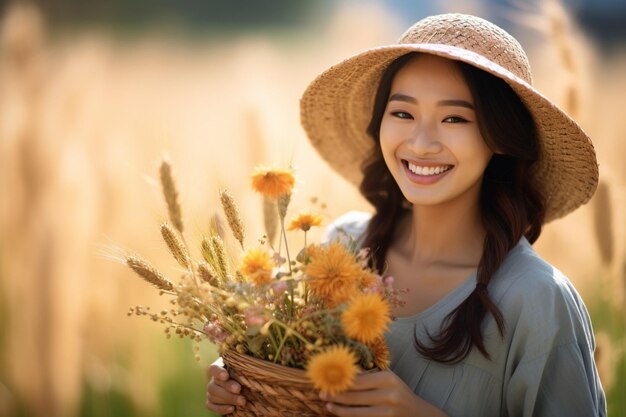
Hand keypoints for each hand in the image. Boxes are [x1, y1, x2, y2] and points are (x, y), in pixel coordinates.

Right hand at [206, 357, 246, 414]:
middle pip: (214, 384)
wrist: (243, 387)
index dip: (218, 372)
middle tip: (239, 390)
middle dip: (227, 387)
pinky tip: (232, 408)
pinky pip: (212, 407)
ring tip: (242, 401)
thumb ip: (243, 369)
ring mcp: (211, 392)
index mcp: (219, 368)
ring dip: (228, 399)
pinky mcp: (211, 403)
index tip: (226, 376)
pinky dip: (222, 408)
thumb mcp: (244, 369)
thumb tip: (252, 370)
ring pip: (213, 396)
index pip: (214, 368)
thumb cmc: (245, 374)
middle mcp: (213, 380)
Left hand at [319, 370, 447, 416]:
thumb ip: (368, 377)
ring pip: (357, 412)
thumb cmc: (399, 393)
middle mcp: (389, 394)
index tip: (327, 382)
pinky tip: (341, 413)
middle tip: (322, 394)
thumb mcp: (388, 379)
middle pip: (355, 397)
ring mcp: (388, 412)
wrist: (419, 414)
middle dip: (336, 396)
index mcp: (387, 379)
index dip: (341, 383)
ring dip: (340, 409)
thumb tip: (342, 375)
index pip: (358, 381)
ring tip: (328, 406)